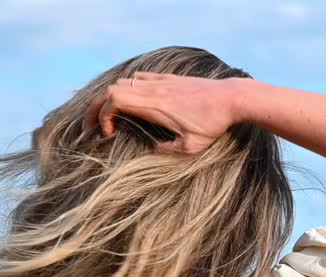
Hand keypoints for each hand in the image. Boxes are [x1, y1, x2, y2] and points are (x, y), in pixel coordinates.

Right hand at [83, 71, 238, 154]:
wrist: (231, 98)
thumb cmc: (213, 124)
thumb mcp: (191, 147)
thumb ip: (167, 150)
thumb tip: (151, 150)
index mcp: (154, 105)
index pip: (114, 101)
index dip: (103, 116)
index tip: (109, 134)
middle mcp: (153, 90)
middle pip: (111, 89)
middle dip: (97, 107)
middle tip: (94, 125)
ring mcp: (160, 81)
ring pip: (124, 82)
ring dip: (112, 98)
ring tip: (111, 115)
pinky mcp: (169, 78)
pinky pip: (140, 78)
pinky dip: (128, 88)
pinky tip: (134, 102)